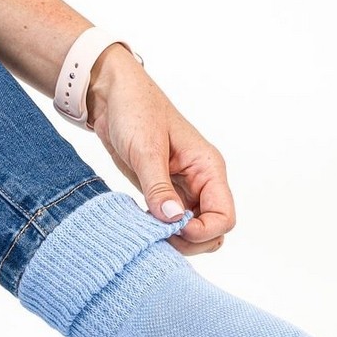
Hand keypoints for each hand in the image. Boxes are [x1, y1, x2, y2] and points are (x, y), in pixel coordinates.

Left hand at [85, 44, 235, 254]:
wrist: (112, 95)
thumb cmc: (135, 110)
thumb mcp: (145, 148)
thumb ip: (158, 186)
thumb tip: (172, 219)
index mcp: (208, 167)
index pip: (225, 216)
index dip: (203, 231)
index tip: (174, 229)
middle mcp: (201, 181)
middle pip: (212, 230)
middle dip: (190, 241)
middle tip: (157, 236)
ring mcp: (183, 188)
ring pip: (193, 230)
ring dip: (175, 239)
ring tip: (147, 231)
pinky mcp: (163, 192)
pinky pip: (172, 222)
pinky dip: (161, 230)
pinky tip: (142, 225)